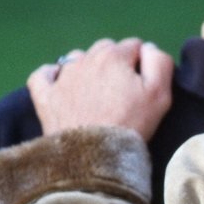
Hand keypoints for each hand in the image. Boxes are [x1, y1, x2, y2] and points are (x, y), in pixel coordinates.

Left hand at [28, 37, 173, 141]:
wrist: (94, 157)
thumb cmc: (130, 125)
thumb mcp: (160, 94)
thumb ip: (159, 61)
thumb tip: (147, 48)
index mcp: (114, 56)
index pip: (134, 47)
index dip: (142, 66)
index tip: (143, 88)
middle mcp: (85, 59)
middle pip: (106, 50)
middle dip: (116, 65)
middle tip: (122, 94)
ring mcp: (62, 77)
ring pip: (78, 59)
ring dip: (88, 70)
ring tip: (96, 96)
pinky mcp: (45, 96)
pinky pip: (43, 75)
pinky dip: (52, 77)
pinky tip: (62, 87)